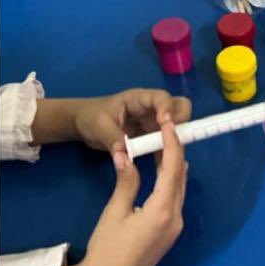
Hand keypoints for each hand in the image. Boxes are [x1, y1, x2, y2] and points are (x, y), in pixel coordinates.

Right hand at [60, 111, 186, 265]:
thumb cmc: (108, 249)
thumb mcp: (115, 212)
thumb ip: (127, 182)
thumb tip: (127, 155)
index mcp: (163, 211)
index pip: (173, 169)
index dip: (172, 144)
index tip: (168, 124)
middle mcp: (175, 219)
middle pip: (180, 179)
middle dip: (175, 152)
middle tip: (165, 130)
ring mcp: (174, 228)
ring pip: (179, 190)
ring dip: (173, 168)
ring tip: (163, 145)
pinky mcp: (169, 234)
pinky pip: (175, 201)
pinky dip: (171, 183)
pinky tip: (163, 173)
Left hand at [69, 89, 191, 153]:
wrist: (83, 125)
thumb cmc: (90, 117)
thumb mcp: (99, 126)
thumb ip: (113, 138)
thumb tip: (125, 154)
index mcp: (138, 99)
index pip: (161, 98)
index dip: (168, 109)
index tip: (166, 123)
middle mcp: (150, 109)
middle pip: (179, 108)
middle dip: (182, 122)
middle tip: (174, 138)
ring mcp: (153, 123)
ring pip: (177, 126)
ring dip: (178, 140)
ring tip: (172, 156)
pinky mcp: (151, 138)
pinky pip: (166, 145)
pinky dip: (168, 154)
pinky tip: (164, 167)